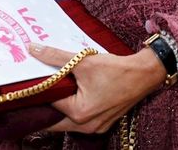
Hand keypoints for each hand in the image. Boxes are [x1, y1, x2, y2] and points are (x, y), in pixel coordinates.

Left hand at [30, 44, 164, 134]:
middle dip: (45, 105)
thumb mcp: (83, 61)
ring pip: (67, 121)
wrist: (144, 74)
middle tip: (35, 89)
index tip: (32, 79)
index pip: (50, 103)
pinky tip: (70, 94)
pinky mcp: (103, 123)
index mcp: (79, 113)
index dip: (41, 90)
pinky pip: (80, 120)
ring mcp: (96, 127)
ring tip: (53, 89)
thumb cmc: (116, 69)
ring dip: (60, 107)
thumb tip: (33, 49)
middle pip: (55, 119)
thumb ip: (55, 57)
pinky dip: (73, 109)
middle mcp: (87, 126)